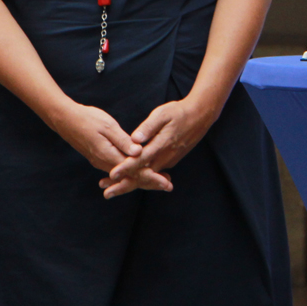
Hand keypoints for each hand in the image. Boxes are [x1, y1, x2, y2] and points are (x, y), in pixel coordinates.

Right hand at [49, 102, 174, 197]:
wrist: (65, 119)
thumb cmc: (87, 119)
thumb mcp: (108, 126)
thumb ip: (123, 141)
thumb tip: (139, 153)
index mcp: (109, 156)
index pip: (134, 172)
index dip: (152, 177)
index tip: (166, 182)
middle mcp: (105, 163)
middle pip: (131, 178)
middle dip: (151, 181)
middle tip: (169, 184)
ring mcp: (101, 162)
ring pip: (125, 175)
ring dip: (142, 177)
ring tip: (159, 179)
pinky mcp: (99, 158)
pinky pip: (118, 170)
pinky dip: (131, 173)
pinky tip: (139, 172)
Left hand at [101, 95, 218, 197]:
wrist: (200, 116)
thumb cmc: (179, 112)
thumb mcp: (162, 114)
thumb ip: (148, 127)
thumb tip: (134, 138)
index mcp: (161, 145)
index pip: (140, 160)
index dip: (125, 168)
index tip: (112, 175)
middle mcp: (165, 157)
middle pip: (142, 176)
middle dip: (123, 185)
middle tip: (106, 193)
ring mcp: (168, 160)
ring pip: (147, 176)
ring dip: (130, 183)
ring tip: (111, 188)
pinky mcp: (170, 160)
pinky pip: (153, 172)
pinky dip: (140, 178)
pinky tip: (129, 179)